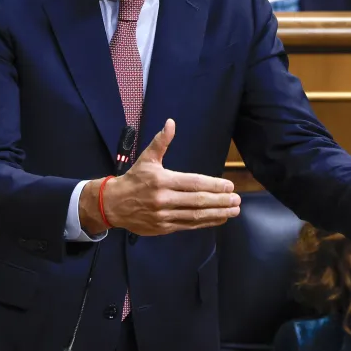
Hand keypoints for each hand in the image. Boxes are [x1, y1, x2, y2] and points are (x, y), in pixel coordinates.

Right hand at [80, 119, 240, 235]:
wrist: (113, 205)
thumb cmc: (134, 179)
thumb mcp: (146, 158)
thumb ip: (161, 142)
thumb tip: (171, 123)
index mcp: (162, 180)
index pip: (193, 183)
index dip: (213, 185)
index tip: (229, 186)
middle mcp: (164, 199)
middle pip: (198, 201)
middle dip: (220, 201)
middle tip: (237, 200)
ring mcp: (164, 215)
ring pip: (195, 215)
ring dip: (217, 213)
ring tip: (233, 211)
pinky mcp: (164, 228)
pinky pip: (188, 225)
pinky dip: (205, 223)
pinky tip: (218, 219)